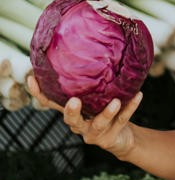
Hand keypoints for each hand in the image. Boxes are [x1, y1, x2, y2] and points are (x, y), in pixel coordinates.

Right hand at [27, 75, 141, 158]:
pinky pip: (123, 120)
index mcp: (73, 111)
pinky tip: (138, 95)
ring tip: (115, 102)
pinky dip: (131, 108)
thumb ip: (89, 78)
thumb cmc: (104, 108)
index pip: (51, 104)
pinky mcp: (111, 137)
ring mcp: (95, 133)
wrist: (122, 137)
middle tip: (74, 101)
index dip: (39, 94)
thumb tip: (90, 42)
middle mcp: (80, 124)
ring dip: (107, 113)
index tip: (31, 78)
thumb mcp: (94, 95)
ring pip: (99, 124)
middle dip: (71, 112)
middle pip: (71, 120)